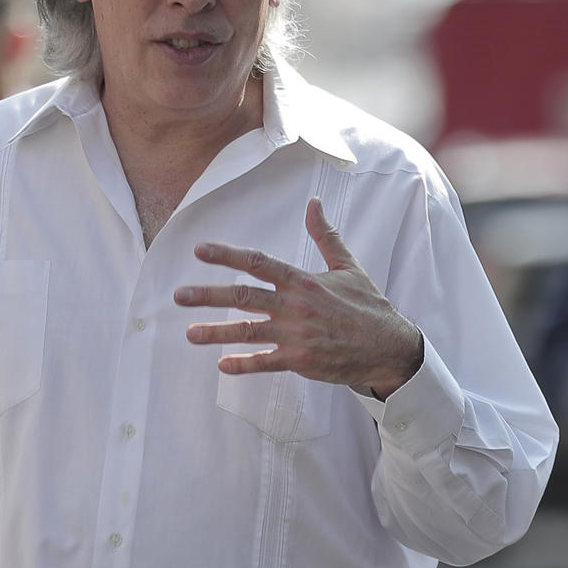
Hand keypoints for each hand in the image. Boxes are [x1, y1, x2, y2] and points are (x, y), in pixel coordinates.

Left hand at [177, 199, 423, 398]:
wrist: (388, 346)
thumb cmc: (367, 306)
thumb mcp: (349, 266)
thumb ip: (325, 235)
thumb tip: (314, 203)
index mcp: (304, 281)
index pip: (259, 263)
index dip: (227, 256)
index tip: (200, 251)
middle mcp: (297, 306)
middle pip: (244, 297)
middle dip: (208, 296)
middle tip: (179, 295)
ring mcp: (297, 335)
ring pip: (249, 331)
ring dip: (216, 332)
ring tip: (190, 333)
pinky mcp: (301, 360)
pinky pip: (265, 362)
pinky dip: (243, 364)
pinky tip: (223, 364)